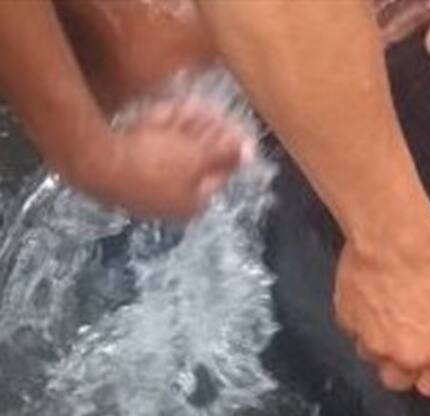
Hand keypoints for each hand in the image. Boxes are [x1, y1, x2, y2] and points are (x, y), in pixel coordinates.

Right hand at [77, 100, 253, 219]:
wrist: (90, 161)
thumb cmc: (150, 162)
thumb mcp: (198, 156)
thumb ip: (226, 154)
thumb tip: (252, 154)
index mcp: (192, 205)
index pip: (219, 172)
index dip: (224, 144)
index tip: (224, 121)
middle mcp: (169, 203)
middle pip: (194, 162)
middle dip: (198, 133)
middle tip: (195, 111)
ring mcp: (143, 190)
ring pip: (170, 152)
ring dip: (176, 128)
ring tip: (172, 110)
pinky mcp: (122, 173)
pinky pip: (147, 148)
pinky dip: (153, 130)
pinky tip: (153, 116)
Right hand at [334, 227, 429, 396]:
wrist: (396, 239)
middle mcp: (406, 356)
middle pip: (397, 381)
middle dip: (401, 367)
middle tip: (407, 341)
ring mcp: (372, 342)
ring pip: (371, 357)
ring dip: (378, 344)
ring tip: (385, 317)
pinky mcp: (347, 321)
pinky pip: (352, 329)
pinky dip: (358, 320)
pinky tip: (368, 299)